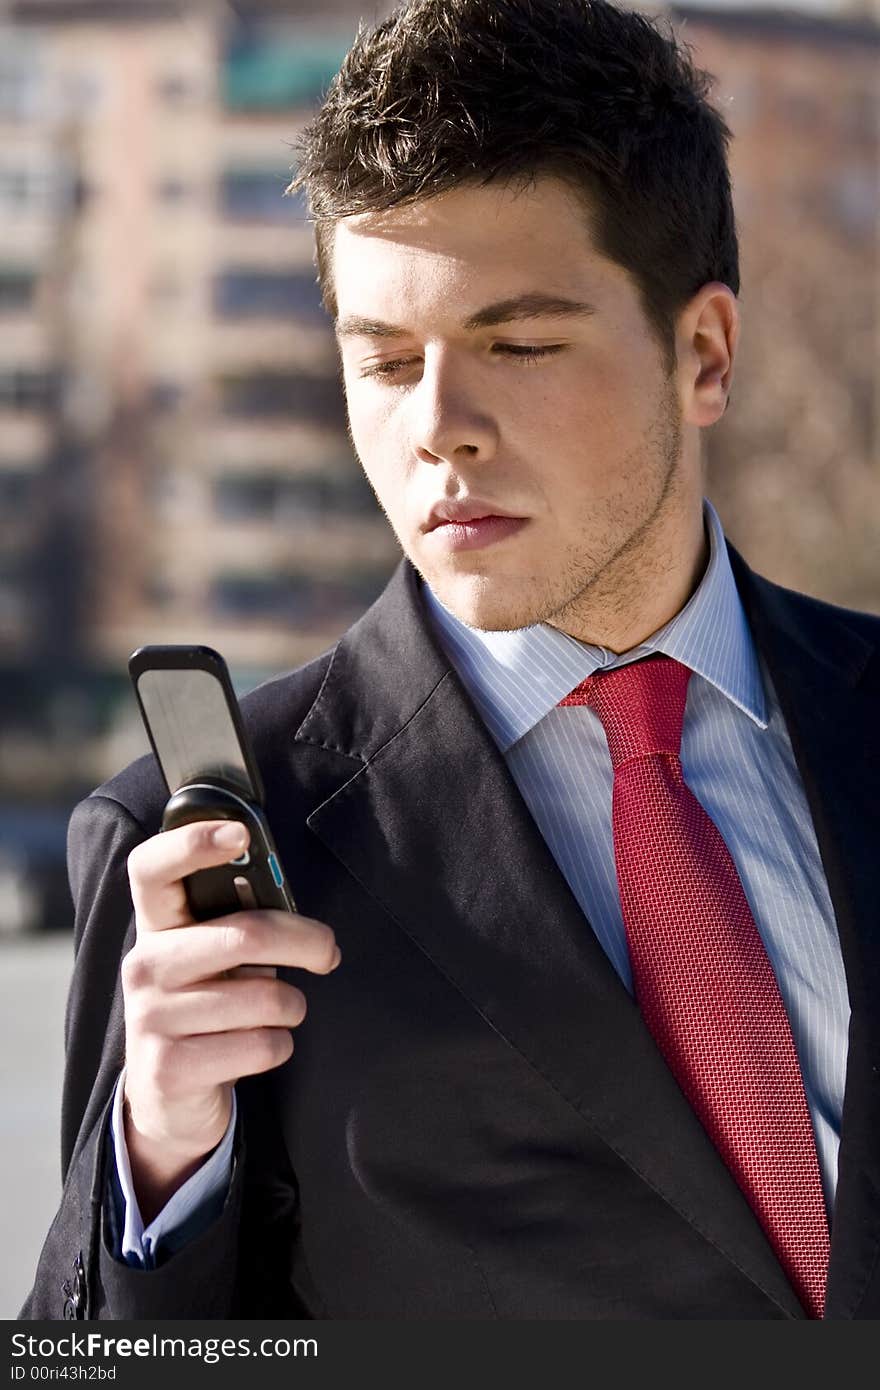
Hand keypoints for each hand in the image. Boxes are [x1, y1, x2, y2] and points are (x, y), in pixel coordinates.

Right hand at [121, 819, 339, 1221]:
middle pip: (245, 934)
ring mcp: (150, 1018)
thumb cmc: (210, 1003)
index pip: (153, 868)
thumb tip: (308, 927)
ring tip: (280, 1012)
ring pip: (263, 998)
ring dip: (292, 1007)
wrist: (169, 1093)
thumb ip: (242, 925)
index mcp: (156, 925)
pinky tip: (258, 1047)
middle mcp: (144, 965)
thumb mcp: (216, 957)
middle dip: (306, 942)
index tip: (240, 835)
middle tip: (328, 952)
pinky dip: (279, 1046)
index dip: (192, 843)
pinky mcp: (167, 1069)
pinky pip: (261, 1046)